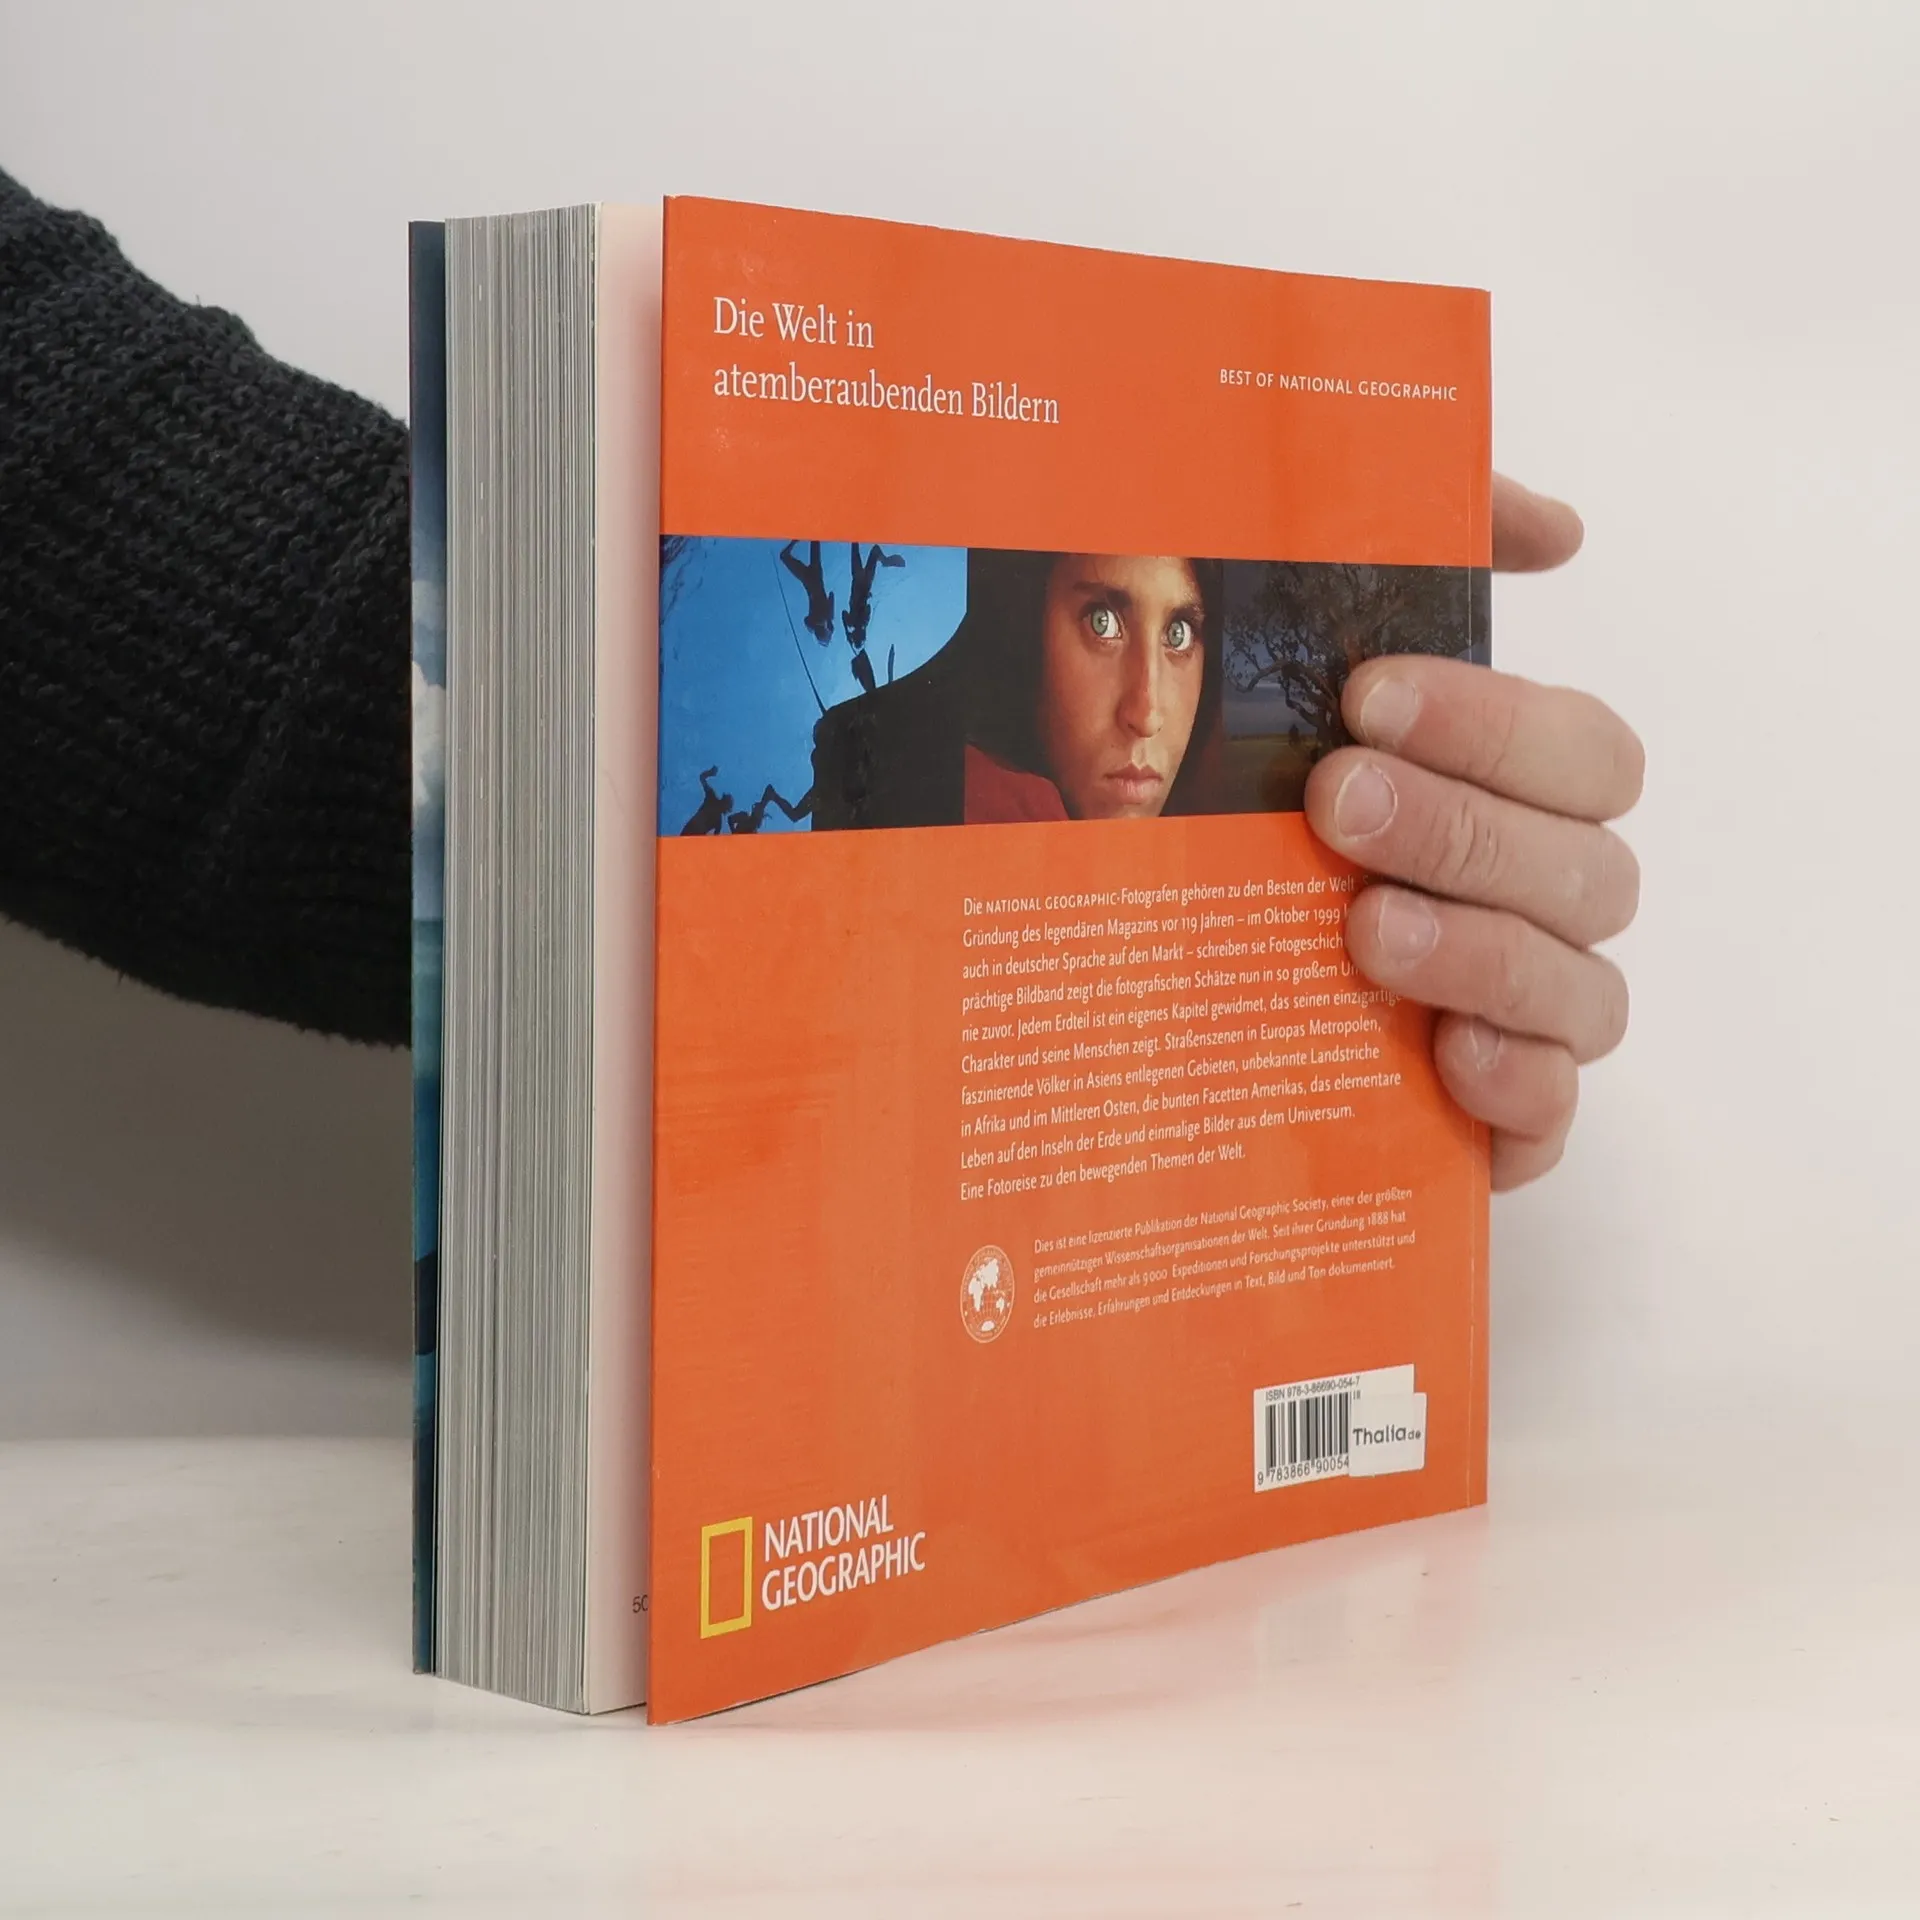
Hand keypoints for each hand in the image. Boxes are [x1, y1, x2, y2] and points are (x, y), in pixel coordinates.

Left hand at [1303, 475, 1641, 1190]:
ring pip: (1583, 992)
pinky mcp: (1482, 1118)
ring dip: (1482, 952)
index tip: (1368, 701)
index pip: (1584, 754)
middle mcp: (1537, 903)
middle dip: (1463, 830)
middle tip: (1336, 806)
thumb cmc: (1241, 797)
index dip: (1496, 727)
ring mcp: (1519, 1015)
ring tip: (1366, 932)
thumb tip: (1562, 529)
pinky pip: (1551, 1116)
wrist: (1132, 973)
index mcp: (1517, 797)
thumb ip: (1433, 548)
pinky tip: (1448, 1053)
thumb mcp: (1301, 651)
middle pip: (1589, 872)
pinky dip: (1518, 1087)